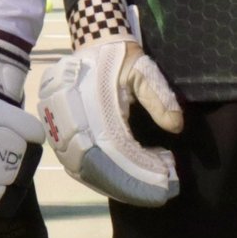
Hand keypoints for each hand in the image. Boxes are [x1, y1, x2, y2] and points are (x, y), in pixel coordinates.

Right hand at [36, 0, 183, 207]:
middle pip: (99, 169)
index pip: (115, 150)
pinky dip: (104, 178)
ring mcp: (60, 131)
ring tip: (148, 188)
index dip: (140, 171)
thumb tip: (177, 126)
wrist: (93, 46)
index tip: (166, 180)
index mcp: (88, 104)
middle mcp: (69, 122)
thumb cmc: (118, 58)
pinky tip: (127, 180)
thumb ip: (159, 97)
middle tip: (162, 192)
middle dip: (132, 185)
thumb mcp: (142, 70)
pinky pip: (79, 167)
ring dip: (118, 185)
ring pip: (87, 172)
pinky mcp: (60, 137)